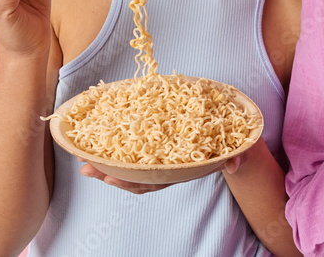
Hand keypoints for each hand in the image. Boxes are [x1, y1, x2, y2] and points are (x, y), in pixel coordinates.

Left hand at [78, 154, 242, 193]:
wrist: (238, 143)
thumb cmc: (234, 146)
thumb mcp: (238, 151)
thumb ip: (236, 157)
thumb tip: (234, 163)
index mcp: (185, 169)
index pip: (156, 180)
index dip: (132, 181)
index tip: (111, 178)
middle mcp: (171, 168)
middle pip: (136, 178)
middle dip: (110, 175)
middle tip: (86, 168)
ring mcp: (165, 160)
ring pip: (132, 171)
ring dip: (107, 167)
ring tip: (85, 161)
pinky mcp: (161, 148)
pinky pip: (137, 158)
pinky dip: (118, 156)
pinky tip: (101, 151)